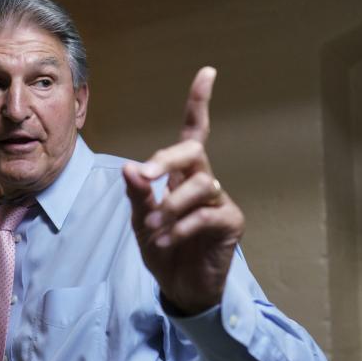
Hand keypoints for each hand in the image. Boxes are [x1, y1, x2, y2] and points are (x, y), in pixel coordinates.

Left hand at [122, 67, 244, 315]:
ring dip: (170, 206)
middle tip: (146, 177)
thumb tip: (131, 167)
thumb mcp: (141, 221)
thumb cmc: (163, 248)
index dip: (199, 103)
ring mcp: (220, 202)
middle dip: (168, 159)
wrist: (181, 288)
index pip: (194, 132)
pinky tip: (167, 242)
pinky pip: (207, 215)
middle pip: (194, 151)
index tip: (207, 72)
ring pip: (200, 186)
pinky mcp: (231, 224)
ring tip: (153, 229)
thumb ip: (138, 195)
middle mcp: (203, 182)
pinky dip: (182, 228)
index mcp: (181, 175)